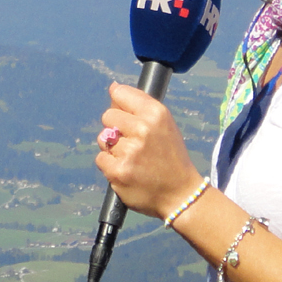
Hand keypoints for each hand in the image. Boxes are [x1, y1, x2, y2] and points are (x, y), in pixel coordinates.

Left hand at [95, 83, 205, 219]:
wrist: (180, 194)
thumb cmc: (170, 156)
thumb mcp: (164, 124)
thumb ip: (139, 104)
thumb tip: (113, 87)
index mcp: (156, 113)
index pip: (120, 93)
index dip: (120, 104)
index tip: (126, 116)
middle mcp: (143, 129)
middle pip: (107, 116)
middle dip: (115, 128)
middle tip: (132, 142)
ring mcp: (129, 152)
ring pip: (102, 138)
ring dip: (112, 148)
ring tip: (131, 158)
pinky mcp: (118, 172)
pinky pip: (100, 158)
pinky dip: (110, 165)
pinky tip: (126, 169)